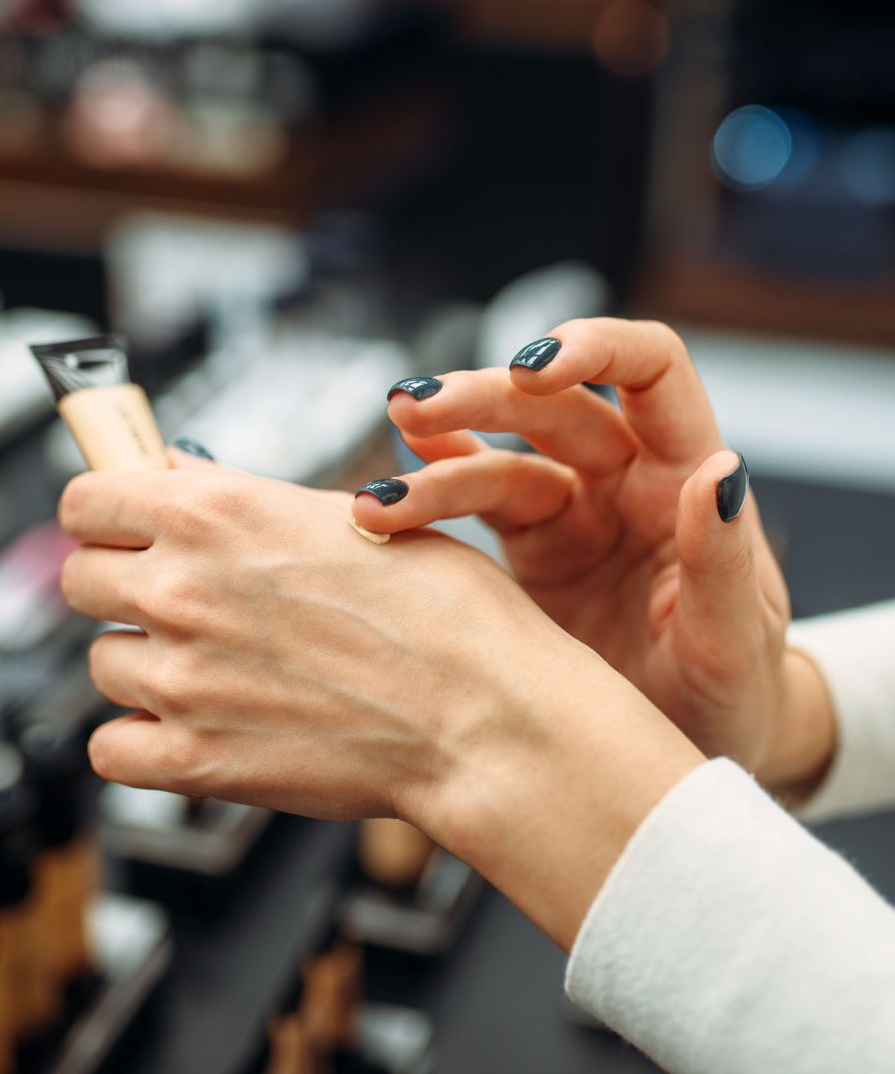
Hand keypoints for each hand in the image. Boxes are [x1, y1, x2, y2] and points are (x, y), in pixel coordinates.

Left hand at [58, 462, 701, 945]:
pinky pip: (111, 748)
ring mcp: (181, 679)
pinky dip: (142, 740)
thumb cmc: (443, 611)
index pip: (83, 499)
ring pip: (99, 662)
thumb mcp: (347, 515)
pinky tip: (194, 724)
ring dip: (144, 662)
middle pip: (78, 578)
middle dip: (120, 582)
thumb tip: (173, 477)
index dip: (104, 511)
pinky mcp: (194, 761)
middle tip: (178, 596)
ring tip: (216, 666)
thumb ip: (240, 497)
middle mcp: (182, 587)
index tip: (121, 524)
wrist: (486, 715)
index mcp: (214, 512)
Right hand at [354, 319, 833, 794]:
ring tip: (374, 501)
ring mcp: (573, 510)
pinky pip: (475, 501)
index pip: (651, 369)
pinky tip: (386, 490)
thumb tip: (720, 470)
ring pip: (497, 457)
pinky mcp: (531, 547)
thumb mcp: (735, 645)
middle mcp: (625, 478)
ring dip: (434, 461)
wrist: (683, 763)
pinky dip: (430, 488)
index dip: (595, 346)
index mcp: (684, 478)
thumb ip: (721, 565)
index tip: (531, 367)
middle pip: (550, 406)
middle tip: (411, 410)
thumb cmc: (728, 698)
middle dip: (480, 400)